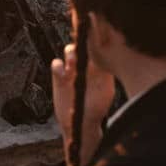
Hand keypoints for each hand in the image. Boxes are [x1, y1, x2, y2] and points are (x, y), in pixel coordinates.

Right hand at [51, 43, 114, 165]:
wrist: (81, 122)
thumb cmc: (97, 109)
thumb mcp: (106, 92)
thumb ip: (106, 77)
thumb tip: (109, 63)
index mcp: (98, 66)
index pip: (97, 47)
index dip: (95, 43)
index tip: (96, 43)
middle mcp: (86, 65)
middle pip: (83, 45)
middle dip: (82, 44)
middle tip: (83, 52)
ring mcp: (72, 69)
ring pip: (69, 50)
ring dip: (70, 53)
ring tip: (72, 65)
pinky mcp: (60, 77)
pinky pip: (56, 64)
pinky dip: (58, 66)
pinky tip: (63, 74)